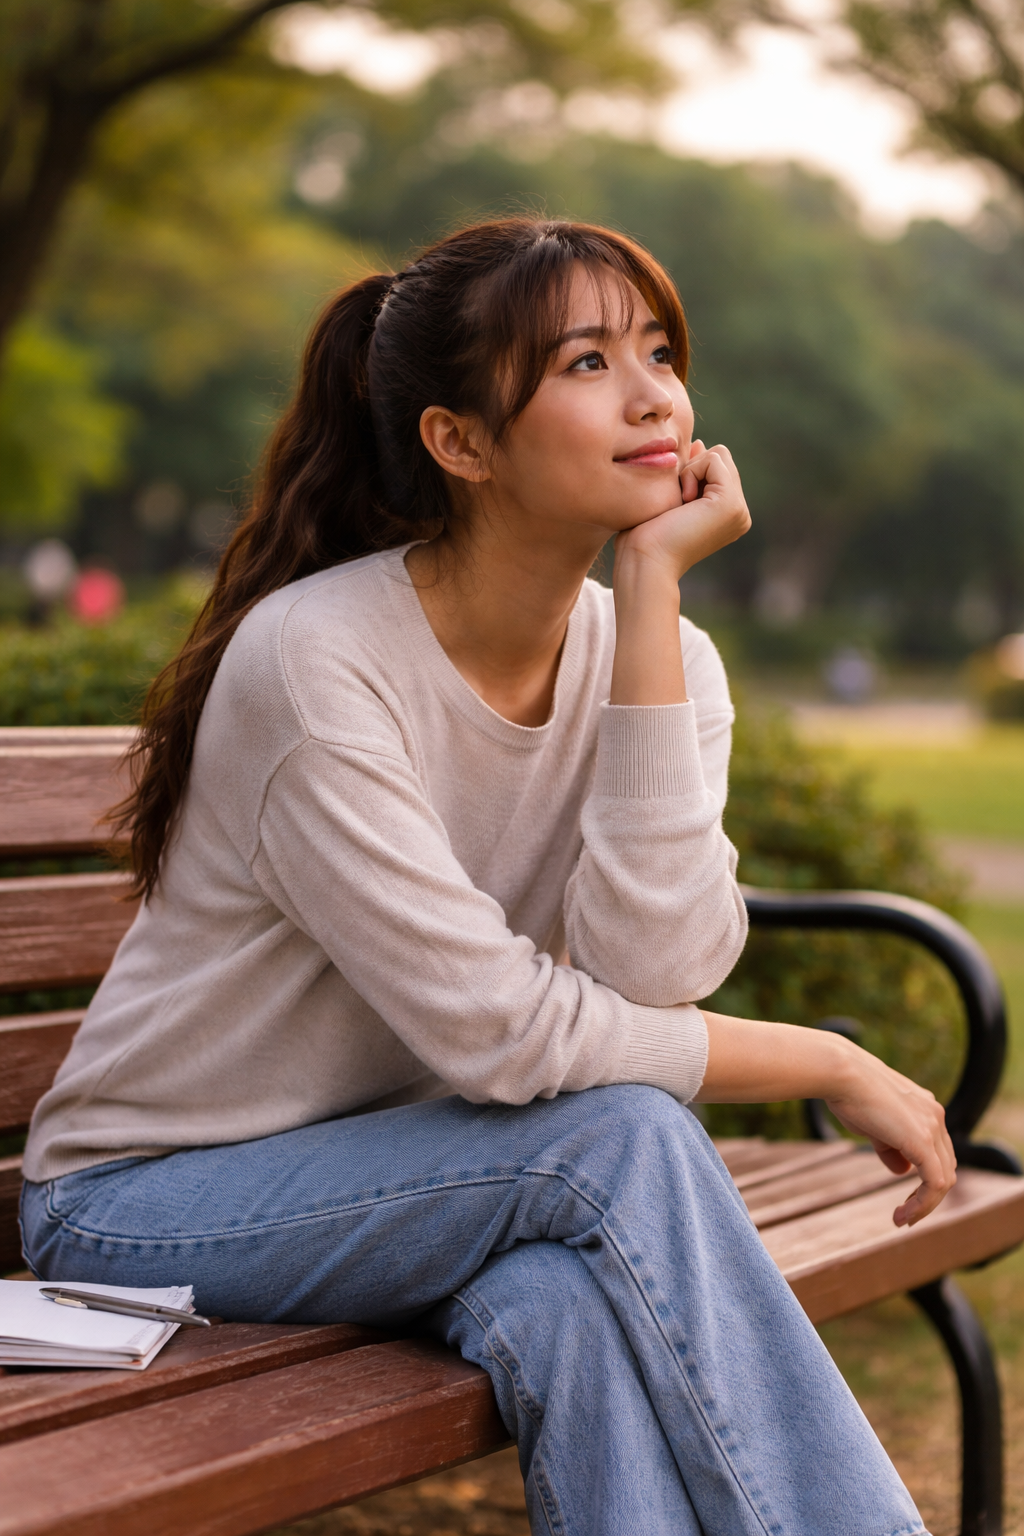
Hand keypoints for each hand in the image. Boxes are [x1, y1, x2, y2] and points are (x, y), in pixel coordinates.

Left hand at [615, 440, 751, 582]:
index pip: (717, 465)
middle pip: (720, 457)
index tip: (676, 501)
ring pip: (719, 455)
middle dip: (691, 469)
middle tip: (677, 503)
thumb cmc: (646, 534)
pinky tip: (683, 502)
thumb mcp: (671, 496)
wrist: (645, 560)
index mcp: (728, 515)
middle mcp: (740, 514)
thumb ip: (690, 472)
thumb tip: (700, 444)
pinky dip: (691, 472)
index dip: (690, 470)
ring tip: (680, 505)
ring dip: (690, 471)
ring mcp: (739, 510)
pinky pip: (714, 459)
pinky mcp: (731, 503)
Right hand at [824, 1047, 956, 1226]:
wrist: (840, 1072)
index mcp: (925, 1107)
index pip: (937, 1150)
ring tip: (902, 1219)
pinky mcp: (923, 1140)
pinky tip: (903, 1214)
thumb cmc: (847, 1092)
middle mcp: (935, 1115)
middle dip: (926, 1194)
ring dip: (925, 1204)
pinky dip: (923, 1204)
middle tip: (904, 1213)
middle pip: (945, 1166)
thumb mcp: (872, 1124)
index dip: (925, 1177)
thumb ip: (891, 1147)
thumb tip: (903, 1171)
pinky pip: (935, 1183)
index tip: (904, 1197)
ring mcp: (932, 1126)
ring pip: (944, 1178)